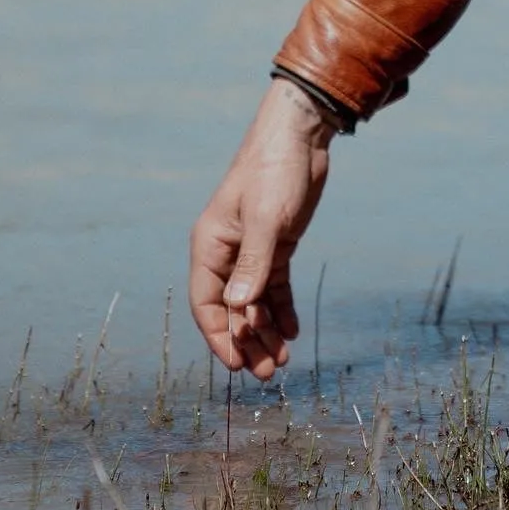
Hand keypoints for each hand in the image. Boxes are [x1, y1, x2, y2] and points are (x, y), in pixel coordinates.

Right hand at [189, 77, 333, 378]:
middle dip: (247, 340)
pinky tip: (292, 330)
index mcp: (211, 244)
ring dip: (265, 329)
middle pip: (232, 308)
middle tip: (268, 372)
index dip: (220, 336)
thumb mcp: (266, 217)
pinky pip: (274, 285)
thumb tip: (239, 308)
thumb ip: (253, 262)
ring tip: (282, 360)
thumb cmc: (274, 170)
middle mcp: (226, 251)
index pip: (207, 303)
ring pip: (254, 301)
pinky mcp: (276, 243)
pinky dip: (281, 308)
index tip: (237, 365)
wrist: (301, 136)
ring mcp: (251, 248)